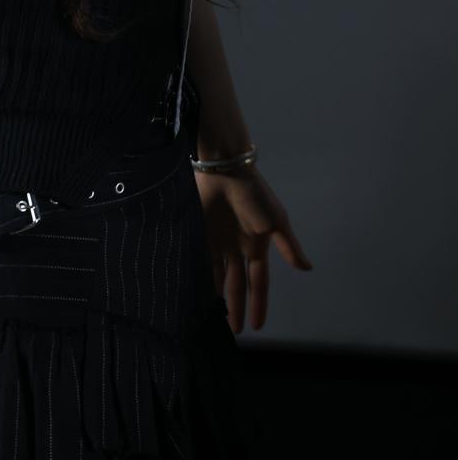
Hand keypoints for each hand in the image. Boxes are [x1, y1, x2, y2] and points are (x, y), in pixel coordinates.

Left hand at [193, 164, 312, 332]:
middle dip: (236, 307)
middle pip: (237, 284)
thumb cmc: (254, 194)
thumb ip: (288, 246)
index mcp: (257, 246)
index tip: (257, 327)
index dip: (258, 303)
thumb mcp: (276, 221)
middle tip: (234, 332)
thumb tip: (307, 269)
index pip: (259, 282)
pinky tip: (197, 295)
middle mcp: (237, 247)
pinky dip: (201, 278)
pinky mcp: (201, 235)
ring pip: (218, 277)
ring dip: (218, 297)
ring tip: (213, 320)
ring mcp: (219, 242)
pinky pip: (202, 262)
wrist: (225, 171)